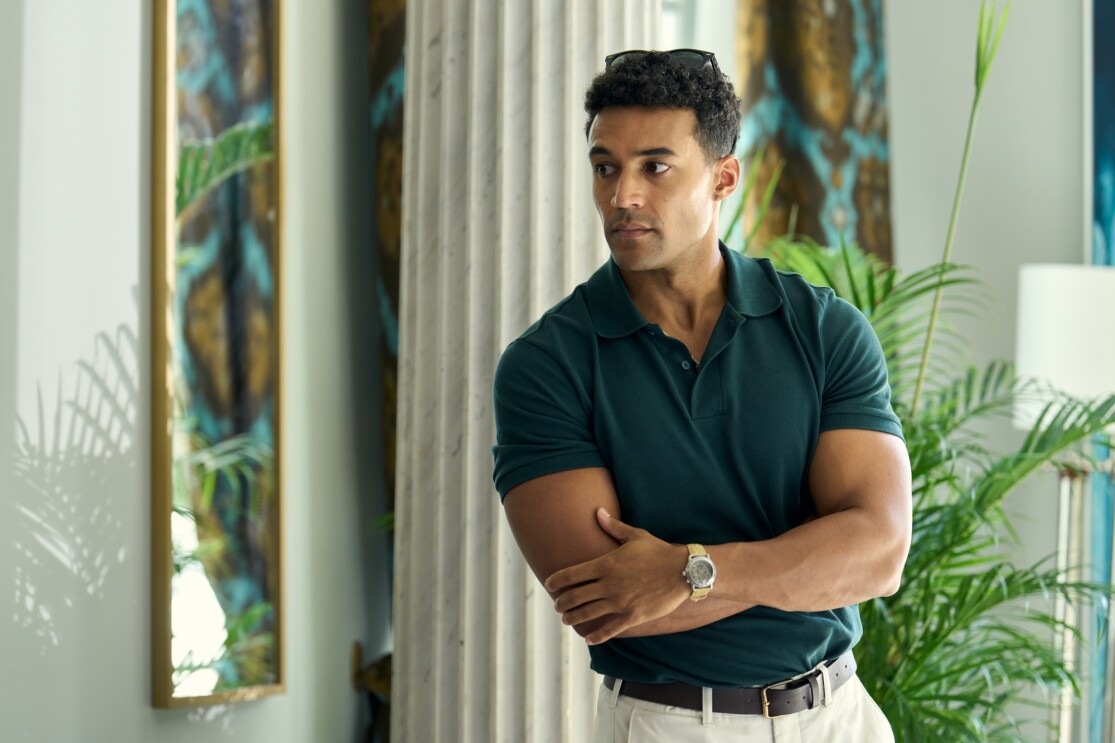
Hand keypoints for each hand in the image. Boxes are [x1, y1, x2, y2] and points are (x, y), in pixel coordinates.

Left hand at [544, 508, 690, 644]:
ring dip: (573, 617)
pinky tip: (588, 639)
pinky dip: (596, 636)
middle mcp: (609, 585)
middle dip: (562, 602)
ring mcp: (619, 602)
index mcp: (606, 564)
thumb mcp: (635, 536)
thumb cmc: (659, 551)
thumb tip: (598, 512)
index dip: (556, 580)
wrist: (683, 571)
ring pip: (588, 613)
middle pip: (575, 596)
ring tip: (567, 619)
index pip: (572, 574)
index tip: (549, 584)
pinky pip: (609, 629)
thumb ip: (613, 527)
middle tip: (557, 605)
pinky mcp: (632, 616)